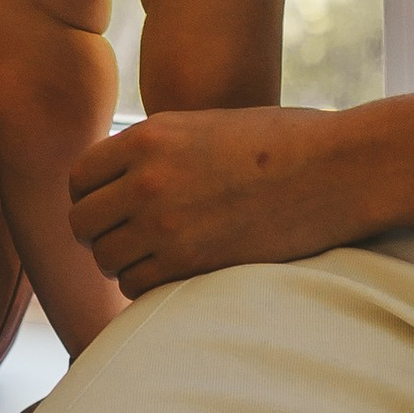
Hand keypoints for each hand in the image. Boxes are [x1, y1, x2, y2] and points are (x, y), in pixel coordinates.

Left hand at [66, 107, 352, 294]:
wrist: (334, 169)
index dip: (89, 198)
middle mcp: (146, 179)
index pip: (79, 179)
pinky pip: (138, 285)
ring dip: (124, 263)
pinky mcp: (191, 261)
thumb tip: (120, 180)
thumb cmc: (282, 143)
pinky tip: (172, 273)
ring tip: (154, 257)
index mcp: (147, 137)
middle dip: (100, 234)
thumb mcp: (205, 127)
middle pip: (82, 224)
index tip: (109, 209)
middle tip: (127, 239)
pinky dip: (147, 285)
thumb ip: (157, 150)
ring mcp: (166, 223)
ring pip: (106, 260)